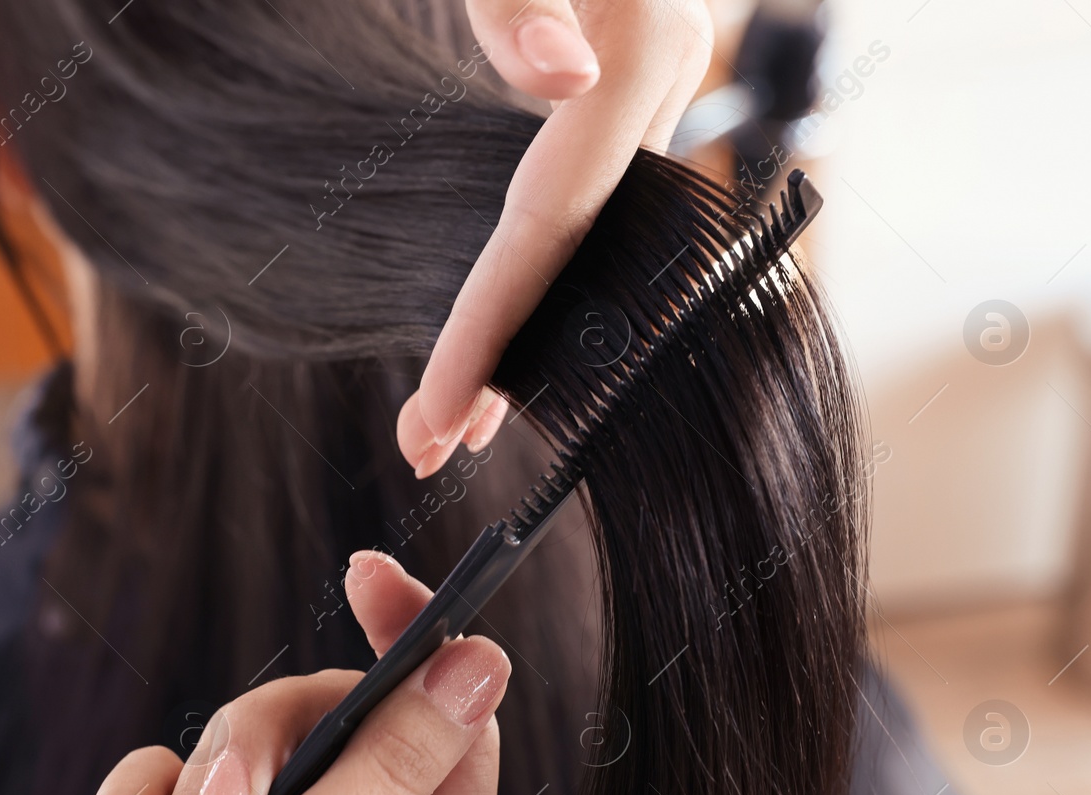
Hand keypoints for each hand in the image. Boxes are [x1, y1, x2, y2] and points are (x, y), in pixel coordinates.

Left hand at [398, 0, 713, 475]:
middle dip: (500, 358)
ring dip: (522, 328)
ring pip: (587, 235)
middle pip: (577, 254)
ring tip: (456, 412)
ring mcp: (658, 83)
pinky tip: (510, 319)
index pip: (550, 225)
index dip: (488, 330)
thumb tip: (559, 80)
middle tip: (425, 445)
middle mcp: (665, 81)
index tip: (432, 417)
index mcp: (641, 53)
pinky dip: (543, 269)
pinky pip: (589, 198)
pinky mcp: (637, 80)